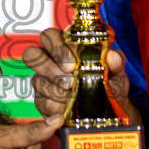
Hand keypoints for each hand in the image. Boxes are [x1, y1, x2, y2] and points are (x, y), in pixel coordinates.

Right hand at [23, 28, 140, 123]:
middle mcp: (49, 61)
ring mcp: (42, 80)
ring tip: (74, 98)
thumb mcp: (116, 72)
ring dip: (56, 91)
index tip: (72, 64)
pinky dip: (57, 107)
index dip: (56, 47)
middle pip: (32, 54)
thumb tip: (112, 56)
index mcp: (65, 46)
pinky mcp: (41, 101)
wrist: (108, 112)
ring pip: (37, 81)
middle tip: (69, 82)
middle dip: (49, 68)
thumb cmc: (109, 85)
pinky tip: (69, 109)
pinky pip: (42, 102)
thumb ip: (116, 62)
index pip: (48, 36)